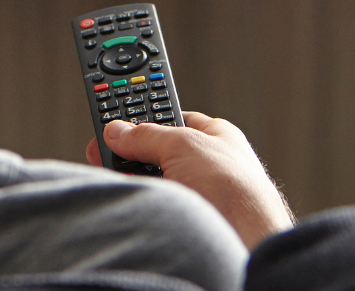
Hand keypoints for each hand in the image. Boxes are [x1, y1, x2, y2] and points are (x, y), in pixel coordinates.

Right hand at [86, 111, 292, 248]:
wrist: (247, 239)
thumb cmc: (235, 189)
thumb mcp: (182, 144)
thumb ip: (146, 134)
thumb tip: (118, 131)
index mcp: (214, 136)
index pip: (171, 117)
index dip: (144, 115)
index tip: (115, 117)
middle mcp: (206, 162)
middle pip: (156, 149)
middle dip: (132, 150)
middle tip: (106, 150)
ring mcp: (197, 191)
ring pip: (152, 178)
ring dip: (135, 176)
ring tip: (119, 174)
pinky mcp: (188, 215)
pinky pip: (154, 201)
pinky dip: (141, 198)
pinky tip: (133, 196)